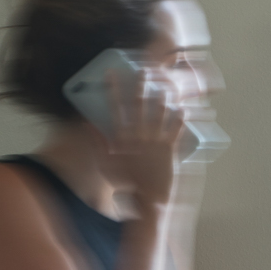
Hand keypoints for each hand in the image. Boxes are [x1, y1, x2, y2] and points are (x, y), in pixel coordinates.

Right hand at [100, 68, 184, 211]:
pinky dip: (180, 119)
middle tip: (144, 71)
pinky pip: (176, 130)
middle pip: (140, 104)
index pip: (115, 107)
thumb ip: (97, 143)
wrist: (148, 199)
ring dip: (163, 97)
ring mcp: (156, 141)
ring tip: (166, 85)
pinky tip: (183, 108)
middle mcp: (139, 135)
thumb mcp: (105, 164)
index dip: (113, 88)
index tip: (111, 73)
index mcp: (122, 137)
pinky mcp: (170, 149)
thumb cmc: (125, 183)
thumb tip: (87, 124)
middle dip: (141, 85)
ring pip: (160, 113)